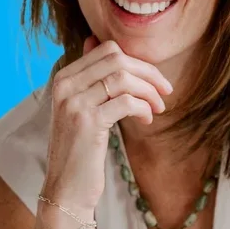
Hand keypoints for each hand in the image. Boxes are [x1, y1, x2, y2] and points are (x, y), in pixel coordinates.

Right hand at [42, 36, 172, 212]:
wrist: (66, 188)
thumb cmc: (80, 149)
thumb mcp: (82, 108)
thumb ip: (90, 78)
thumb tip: (94, 40)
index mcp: (64, 78)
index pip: (107, 50)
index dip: (137, 62)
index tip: (153, 80)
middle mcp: (64, 85)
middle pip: (117, 59)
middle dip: (148, 73)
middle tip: (165, 92)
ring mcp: (74, 102)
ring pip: (123, 78)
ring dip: (149, 92)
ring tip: (157, 109)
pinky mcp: (87, 122)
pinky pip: (126, 101)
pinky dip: (143, 108)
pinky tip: (147, 120)